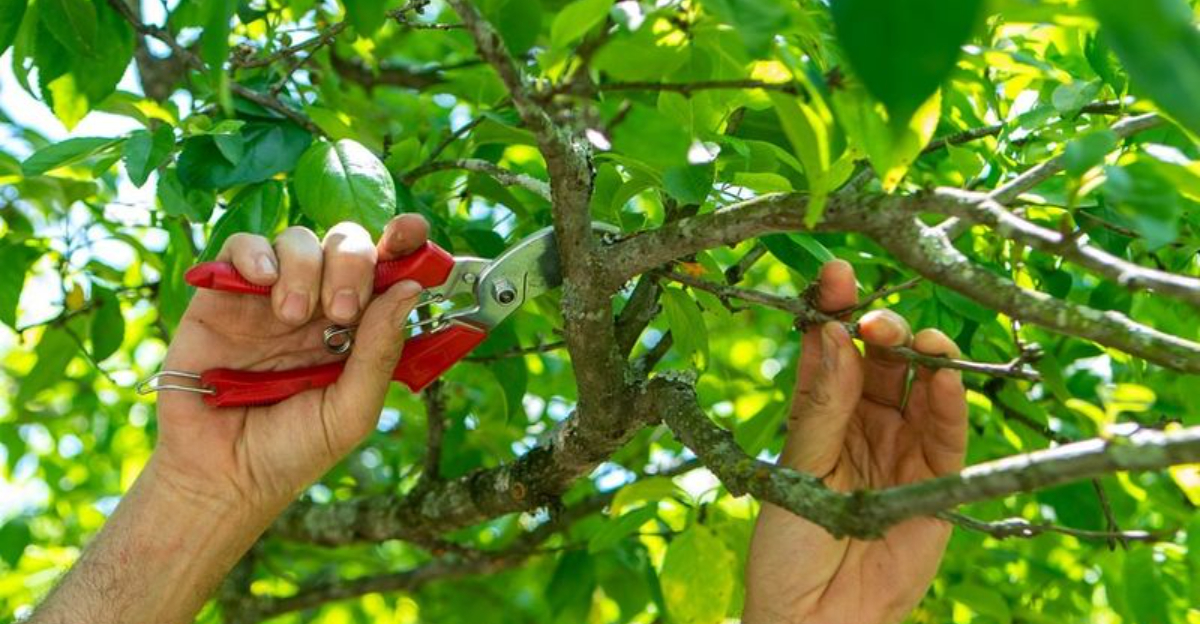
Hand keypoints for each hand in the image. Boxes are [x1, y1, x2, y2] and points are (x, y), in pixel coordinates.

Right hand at [155, 215, 428, 517]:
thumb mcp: (351, 410)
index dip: (405, 243)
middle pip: (346, 244)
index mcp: (357, 328)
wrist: (221, 476)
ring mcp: (270, 297)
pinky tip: (262, 285)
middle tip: (342, 311)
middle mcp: (318, 304)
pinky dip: (255, 254)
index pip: (387, 270)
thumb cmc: (290, 450)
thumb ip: (379, 352)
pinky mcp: (222, 296)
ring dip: (305, 267)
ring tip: (292, 316)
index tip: (414, 232)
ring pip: (298, 239)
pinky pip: (241, 246)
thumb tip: (410, 291)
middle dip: (353, 264)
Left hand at [744, 260, 967, 623]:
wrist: (814, 617)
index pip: (831, 348)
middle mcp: (862, 421)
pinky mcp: (935, 479)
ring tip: (914, 343)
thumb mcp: (796, 470)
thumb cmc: (788, 547)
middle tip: (873, 321)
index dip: (835, 309)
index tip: (836, 273)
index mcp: (819, 412)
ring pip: (921, 385)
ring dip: (922, 356)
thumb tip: (830, 334)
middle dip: (881, 329)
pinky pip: (946, 432)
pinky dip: (949, 402)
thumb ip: (822, 406)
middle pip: (882, 358)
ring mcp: (900, 447)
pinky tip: (943, 377)